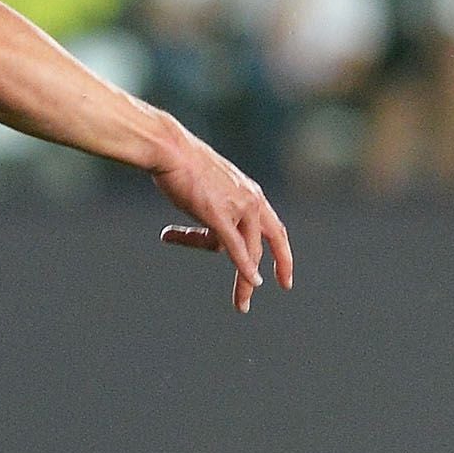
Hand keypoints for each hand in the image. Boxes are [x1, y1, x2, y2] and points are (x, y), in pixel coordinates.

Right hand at [152, 130, 293, 312]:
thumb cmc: (180, 163)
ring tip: (242, 303)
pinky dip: (245, 267)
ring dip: (246, 282)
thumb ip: (213, 211)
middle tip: (284, 285)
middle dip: (281, 266)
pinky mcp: (217, 215)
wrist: (168, 149)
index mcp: (250, 193)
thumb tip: (206, 233)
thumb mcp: (205, 189)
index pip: (273, 227)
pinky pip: (235, 248)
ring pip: (249, 252)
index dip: (281, 250)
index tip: (281, 272)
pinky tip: (254, 283)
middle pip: (272, 241)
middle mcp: (251, 201)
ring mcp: (236, 208)